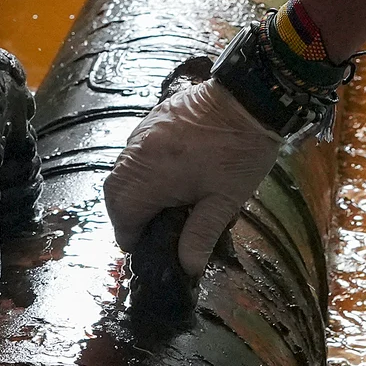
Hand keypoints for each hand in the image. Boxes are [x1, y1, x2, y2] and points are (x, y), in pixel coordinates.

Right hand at [104, 79, 284, 275]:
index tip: (147, 247)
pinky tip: (168, 173)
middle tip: (151, 228)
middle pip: (115, 192)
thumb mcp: (224, 201)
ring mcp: (144, 131)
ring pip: (123, 168)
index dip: (132, 237)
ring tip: (161, 203)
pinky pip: (136, 148)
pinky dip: (142, 166)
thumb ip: (201, 235)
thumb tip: (187, 267)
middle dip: (127, 214)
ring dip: (133, 189)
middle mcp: (137, 153)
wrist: (250, 97)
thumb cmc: (239, 152)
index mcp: (149, 176)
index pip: (122, 216)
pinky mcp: (155, 117)